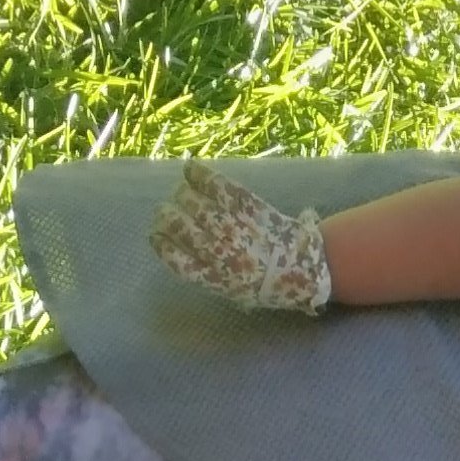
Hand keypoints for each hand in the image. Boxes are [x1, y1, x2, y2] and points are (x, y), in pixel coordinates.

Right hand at [150, 161, 331, 315]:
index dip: (161, 243)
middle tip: (167, 211)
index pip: (174, 259)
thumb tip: (176, 245)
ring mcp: (234, 228)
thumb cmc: (265, 283)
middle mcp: (221, 253)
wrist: (303, 269)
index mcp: (214, 279)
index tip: (156, 235)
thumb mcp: (232, 291)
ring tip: (182, 194)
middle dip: (166, 216)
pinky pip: (218, 187)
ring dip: (182, 195)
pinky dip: (200, 175)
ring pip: (193, 204)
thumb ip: (206, 272)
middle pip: (179, 226)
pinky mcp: (248, 207)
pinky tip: (190, 169)